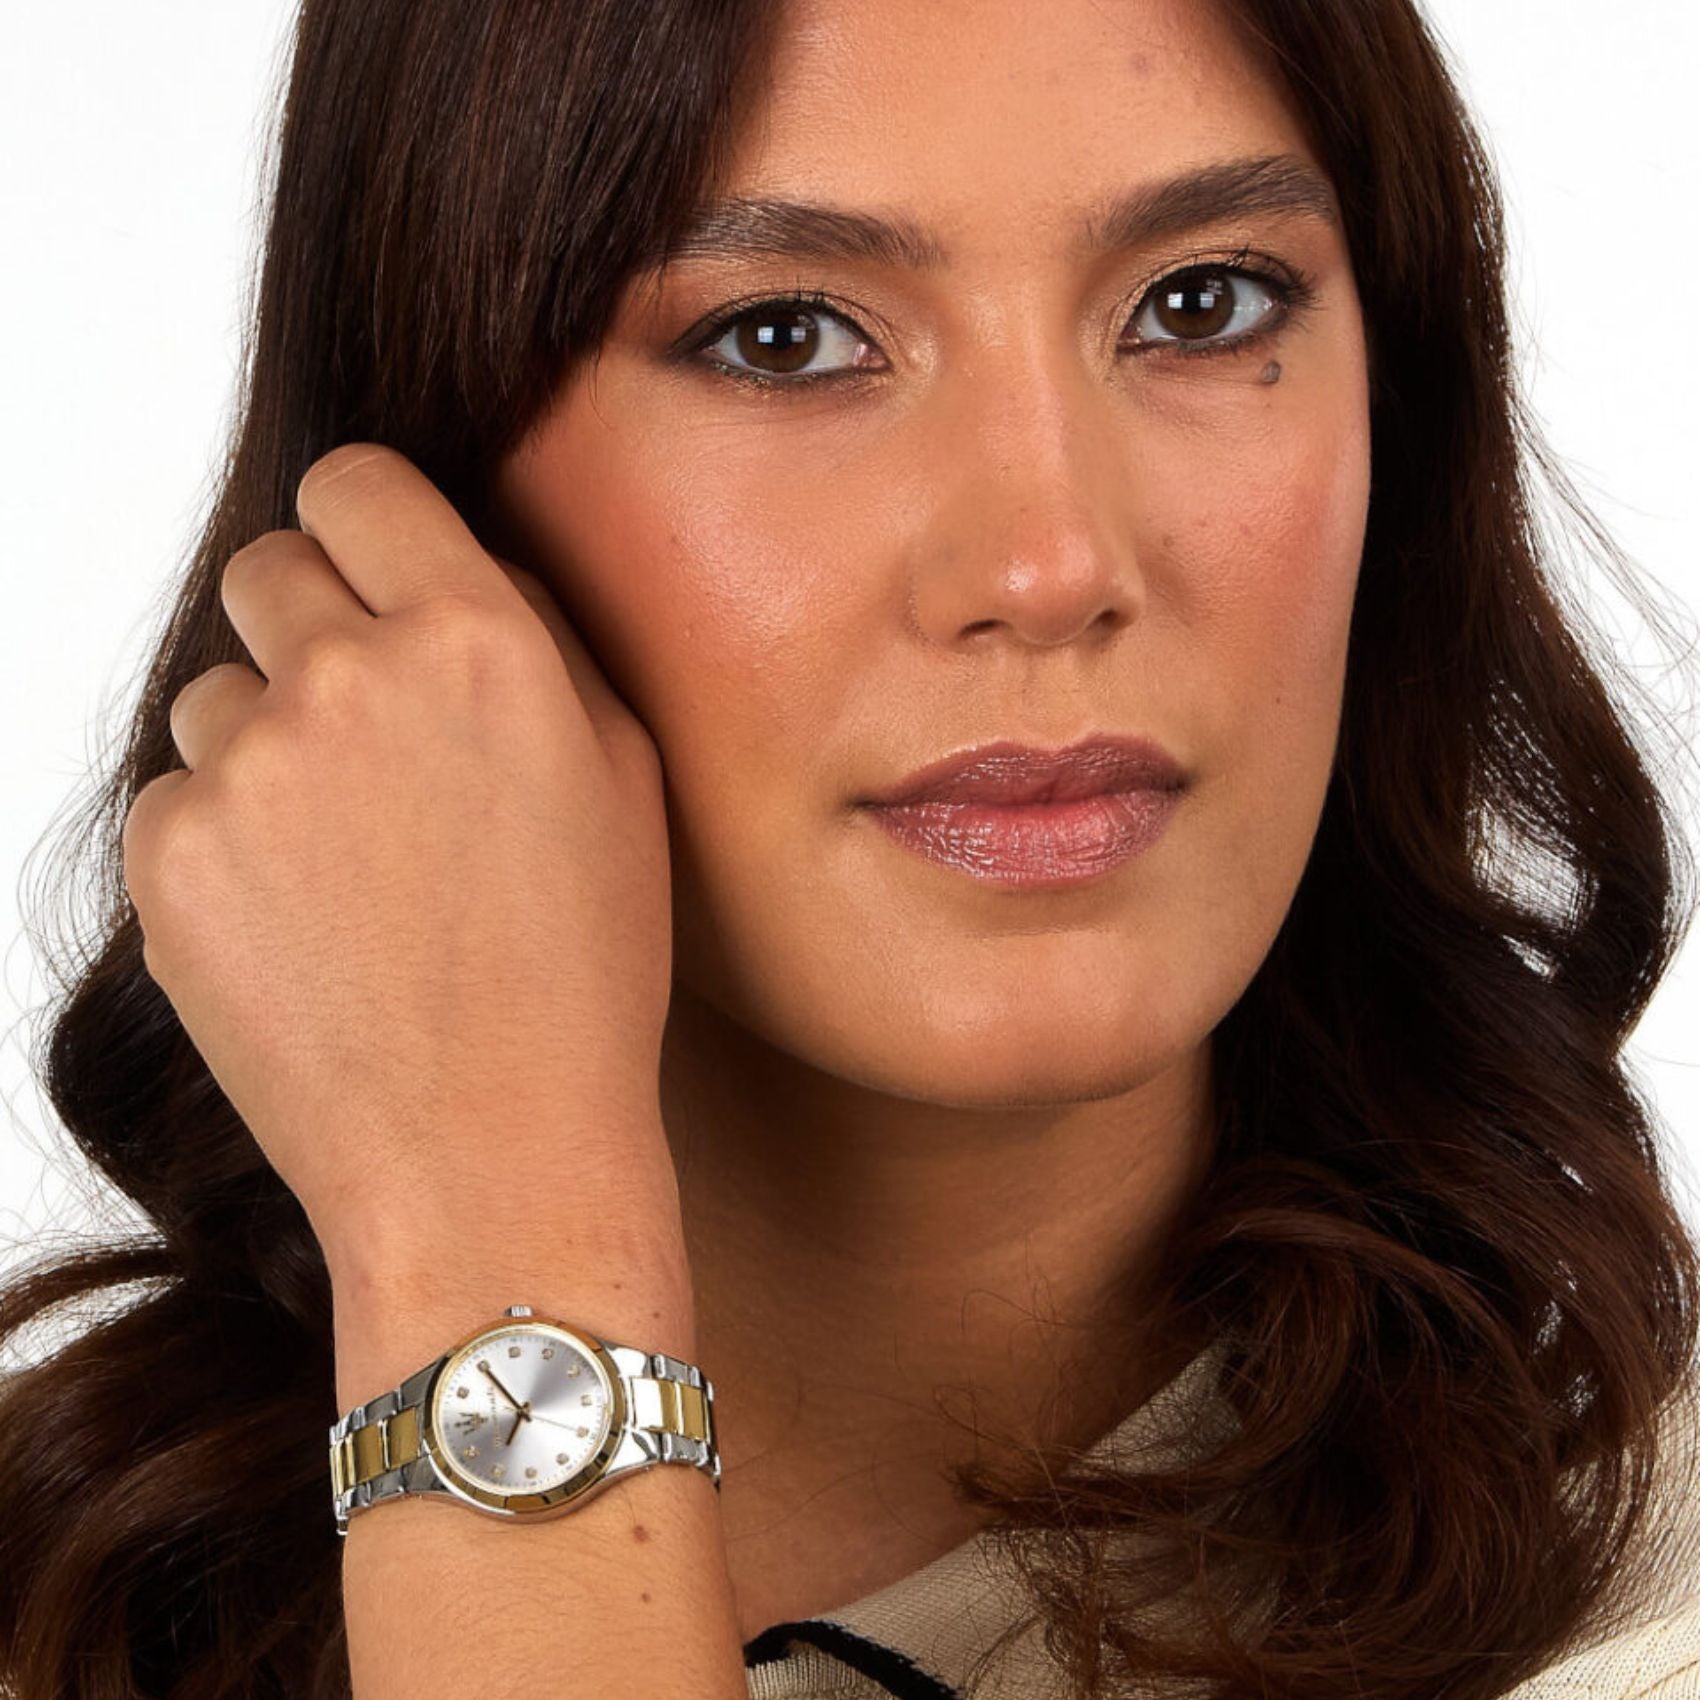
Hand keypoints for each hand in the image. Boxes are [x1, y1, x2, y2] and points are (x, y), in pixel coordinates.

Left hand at [121, 444, 676, 1264]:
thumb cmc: (581, 979)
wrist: (491, 1155)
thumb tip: (459, 569)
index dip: (364, 529)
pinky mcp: (171, 857)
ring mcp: (247, 768)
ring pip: (216, 694)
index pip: (355, 483)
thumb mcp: (623, 782)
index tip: (372, 575)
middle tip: (367, 738)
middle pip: (266, 571)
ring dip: (268, 746)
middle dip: (311, 632)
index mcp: (480, 641)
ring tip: (348, 864)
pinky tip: (302, 924)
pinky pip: (178, 798)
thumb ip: (538, 641)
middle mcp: (352, 678)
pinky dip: (225, 843)